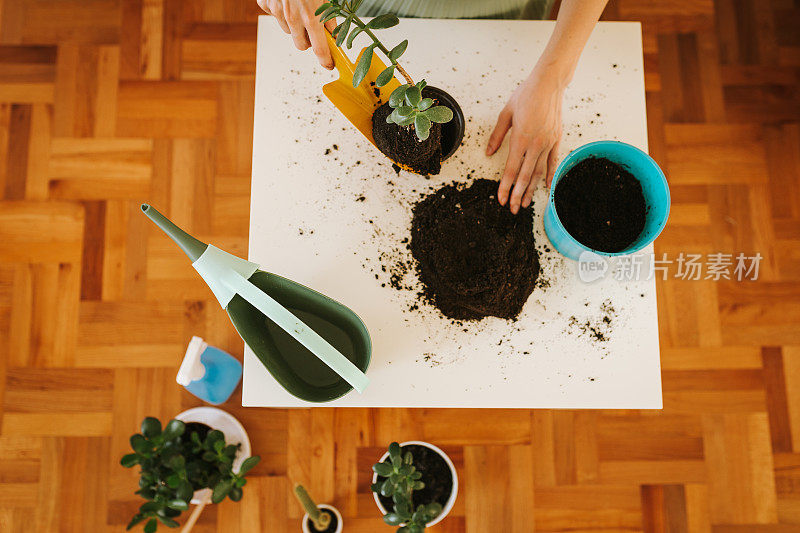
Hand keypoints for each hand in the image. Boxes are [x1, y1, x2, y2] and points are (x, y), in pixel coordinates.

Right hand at [257, 0, 335, 68]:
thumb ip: (329, 17)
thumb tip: (333, 33)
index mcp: (311, 17)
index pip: (320, 49)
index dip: (326, 60)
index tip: (329, 64)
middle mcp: (293, 18)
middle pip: (301, 45)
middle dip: (309, 41)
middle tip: (313, 30)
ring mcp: (277, 12)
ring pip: (288, 31)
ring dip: (295, 25)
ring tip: (299, 7)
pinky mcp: (266, 4)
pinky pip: (274, 15)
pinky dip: (280, 10)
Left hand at [486, 68, 564, 213]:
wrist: (549, 84)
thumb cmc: (526, 95)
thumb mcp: (506, 114)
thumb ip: (497, 136)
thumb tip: (489, 152)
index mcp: (521, 138)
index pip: (511, 169)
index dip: (505, 186)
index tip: (501, 198)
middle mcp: (536, 143)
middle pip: (525, 176)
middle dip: (517, 194)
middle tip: (512, 208)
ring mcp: (548, 143)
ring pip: (539, 172)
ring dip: (531, 189)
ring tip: (525, 203)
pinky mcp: (557, 140)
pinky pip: (553, 162)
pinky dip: (549, 176)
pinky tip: (545, 187)